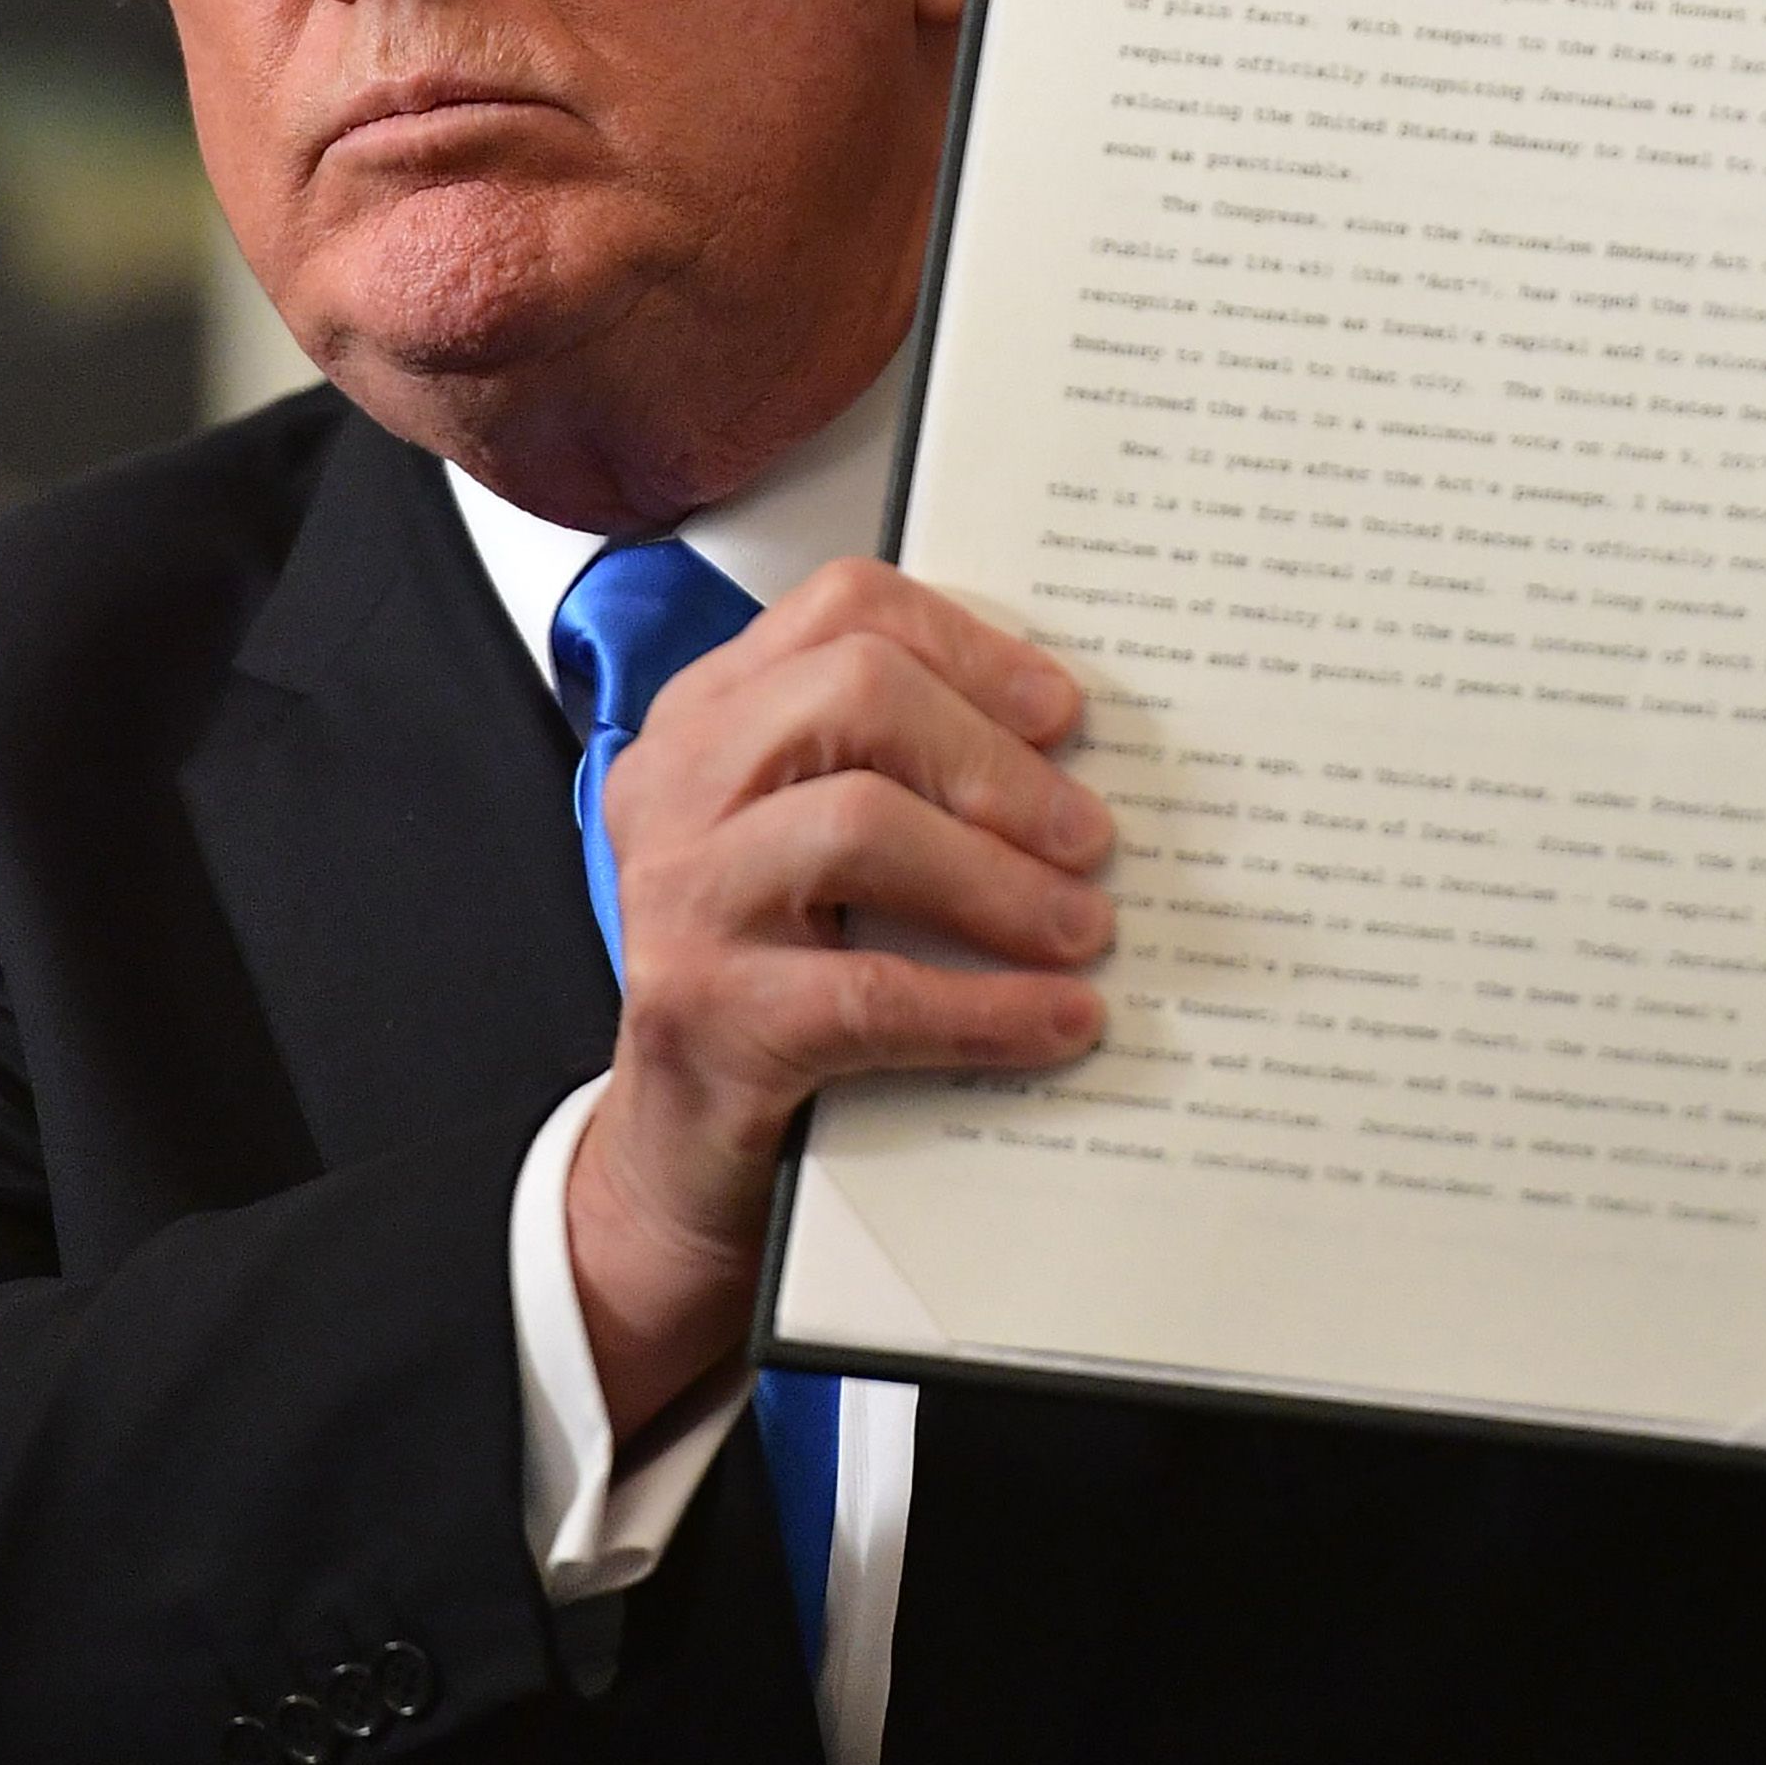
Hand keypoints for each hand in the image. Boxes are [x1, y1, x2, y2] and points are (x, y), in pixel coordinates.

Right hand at [561, 560, 1113, 1427]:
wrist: (680, 1153)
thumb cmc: (775, 981)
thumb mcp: (822, 852)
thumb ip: (908, 776)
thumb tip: (1082, 760)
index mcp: (710, 719)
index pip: (844, 611)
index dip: (971, 648)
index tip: (1063, 712)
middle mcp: (676, 785)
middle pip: (854, 691)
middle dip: (995, 761)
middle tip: (1088, 834)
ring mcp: (679, 896)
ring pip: (859, 824)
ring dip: (1000, 878)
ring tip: (1083, 927)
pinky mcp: (704, 1012)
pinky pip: (870, 989)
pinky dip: (986, 1005)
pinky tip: (1059, 1020)